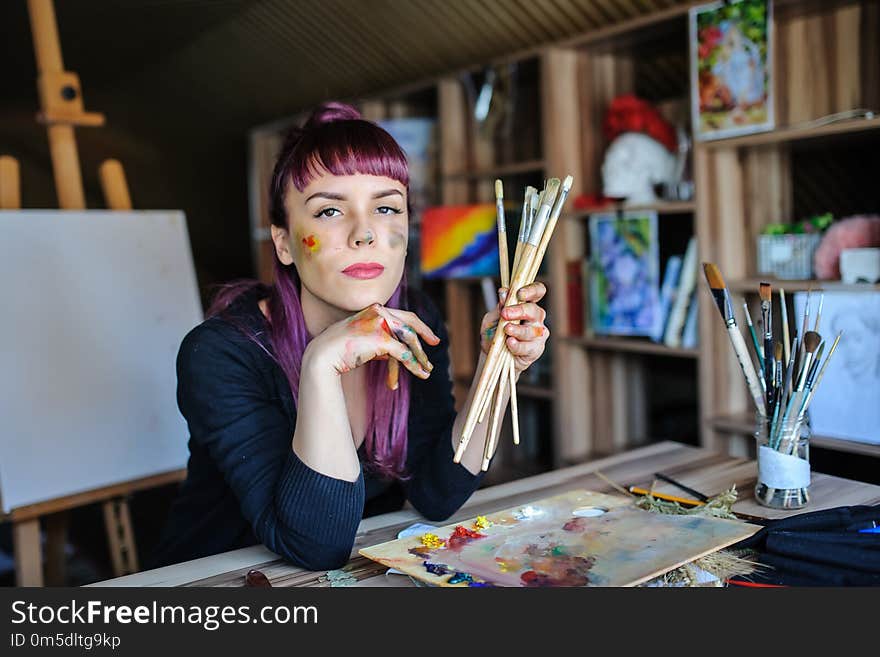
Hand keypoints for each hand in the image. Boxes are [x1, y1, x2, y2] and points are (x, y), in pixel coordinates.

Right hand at [305, 303, 439, 385]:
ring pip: (409, 339)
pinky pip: (403, 354)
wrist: (323, 354)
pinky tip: (419, 373)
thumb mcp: (361, 339)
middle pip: (409, 323)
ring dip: (419, 356)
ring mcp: (380, 324)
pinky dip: (413, 365)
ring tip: (427, 370)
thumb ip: (379, 340)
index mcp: (374, 309)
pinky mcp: (381, 340)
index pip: (403, 314)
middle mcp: (379, 312)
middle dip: (425, 334)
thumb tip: (393, 353)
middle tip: (436, 343)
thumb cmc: (339, 348)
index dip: (419, 325)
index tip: (429, 336)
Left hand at [479, 282, 548, 373]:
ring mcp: (538, 334)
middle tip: (505, 313)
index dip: (532, 290)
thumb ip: (499, 307)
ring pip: (532, 330)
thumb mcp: (492, 318)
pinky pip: (528, 347)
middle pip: (535, 310)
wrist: (492, 355)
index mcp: (527, 305)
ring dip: (518, 329)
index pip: (538, 291)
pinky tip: (509, 342)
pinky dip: (517, 345)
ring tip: (506, 329)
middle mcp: (536, 318)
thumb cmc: (494, 333)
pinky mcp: (536, 349)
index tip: (519, 293)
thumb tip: (504, 292)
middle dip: (520, 311)